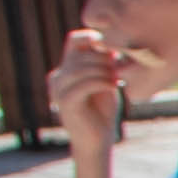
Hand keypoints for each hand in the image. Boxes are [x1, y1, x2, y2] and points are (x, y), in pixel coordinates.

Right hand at [43, 30, 126, 151]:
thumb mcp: (105, 80)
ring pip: (79, 69)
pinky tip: (113, 86)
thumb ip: (105, 62)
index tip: (112, 50)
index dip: (93, 38)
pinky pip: (82, 85)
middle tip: (118, 69)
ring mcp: (58, 89)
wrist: (96, 140)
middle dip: (103, 59)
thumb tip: (113, 42)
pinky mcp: (65, 102)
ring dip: (102, 71)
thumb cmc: (103, 110)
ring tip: (116, 79)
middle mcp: (58, 77)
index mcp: (66, 68)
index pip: (74, 40)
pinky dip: (101, 82)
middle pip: (79, 53)